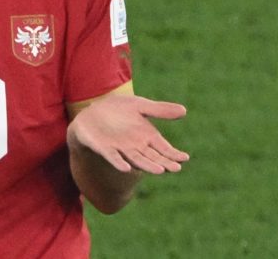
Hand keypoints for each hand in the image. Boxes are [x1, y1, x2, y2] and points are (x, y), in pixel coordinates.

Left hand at [68, 94, 188, 174]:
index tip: (185, 158)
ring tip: (160, 170)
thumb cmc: (118, 110)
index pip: (163, 148)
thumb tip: (184, 110)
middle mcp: (136, 146)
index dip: (173, 154)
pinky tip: (126, 168)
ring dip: (147, 166)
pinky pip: (113, 157)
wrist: (92, 111)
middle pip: (153, 157)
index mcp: (146, 136)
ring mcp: (121, 149)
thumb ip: (160, 110)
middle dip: (164, 163)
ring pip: (136, 159)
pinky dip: (119, 163)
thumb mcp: (140, 106)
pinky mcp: (105, 149)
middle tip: (176, 168)